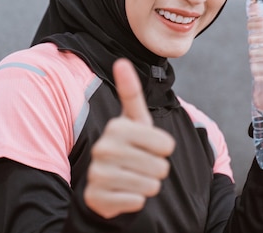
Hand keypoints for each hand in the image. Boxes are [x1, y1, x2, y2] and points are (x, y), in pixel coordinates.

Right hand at [84, 58, 175, 218]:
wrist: (105, 181)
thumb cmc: (128, 145)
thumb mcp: (134, 119)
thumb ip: (131, 92)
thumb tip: (121, 61)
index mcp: (117, 126)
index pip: (165, 144)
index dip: (164, 148)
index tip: (151, 146)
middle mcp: (104, 147)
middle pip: (160, 166)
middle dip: (157, 169)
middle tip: (141, 165)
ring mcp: (98, 173)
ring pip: (150, 185)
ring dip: (147, 185)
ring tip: (133, 177)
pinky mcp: (97, 197)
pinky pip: (136, 201)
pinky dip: (135, 200)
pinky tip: (123, 191)